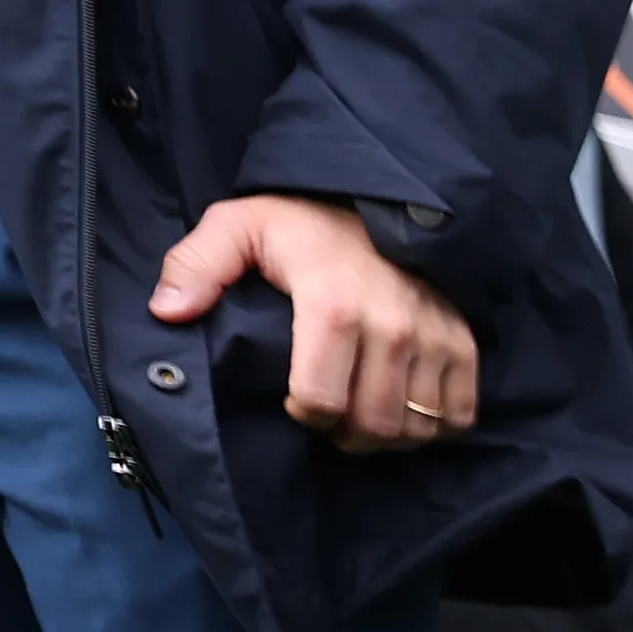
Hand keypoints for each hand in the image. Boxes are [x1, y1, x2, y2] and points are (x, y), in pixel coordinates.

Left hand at [149, 195, 475, 453]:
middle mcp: (394, 326)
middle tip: (329, 414)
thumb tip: (167, 312)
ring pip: (416, 429)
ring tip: (363, 415)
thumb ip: (197, 265)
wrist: (381, 196)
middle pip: (374, 425)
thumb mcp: (238, 226)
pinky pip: (458, 416)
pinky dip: (433, 427)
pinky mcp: (464, 345)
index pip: (323, 401)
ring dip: (387, 435)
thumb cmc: (303, 220)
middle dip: (344, 433)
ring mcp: (436, 338)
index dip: (303, 414)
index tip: (295, 400)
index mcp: (334, 304)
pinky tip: (406, 410)